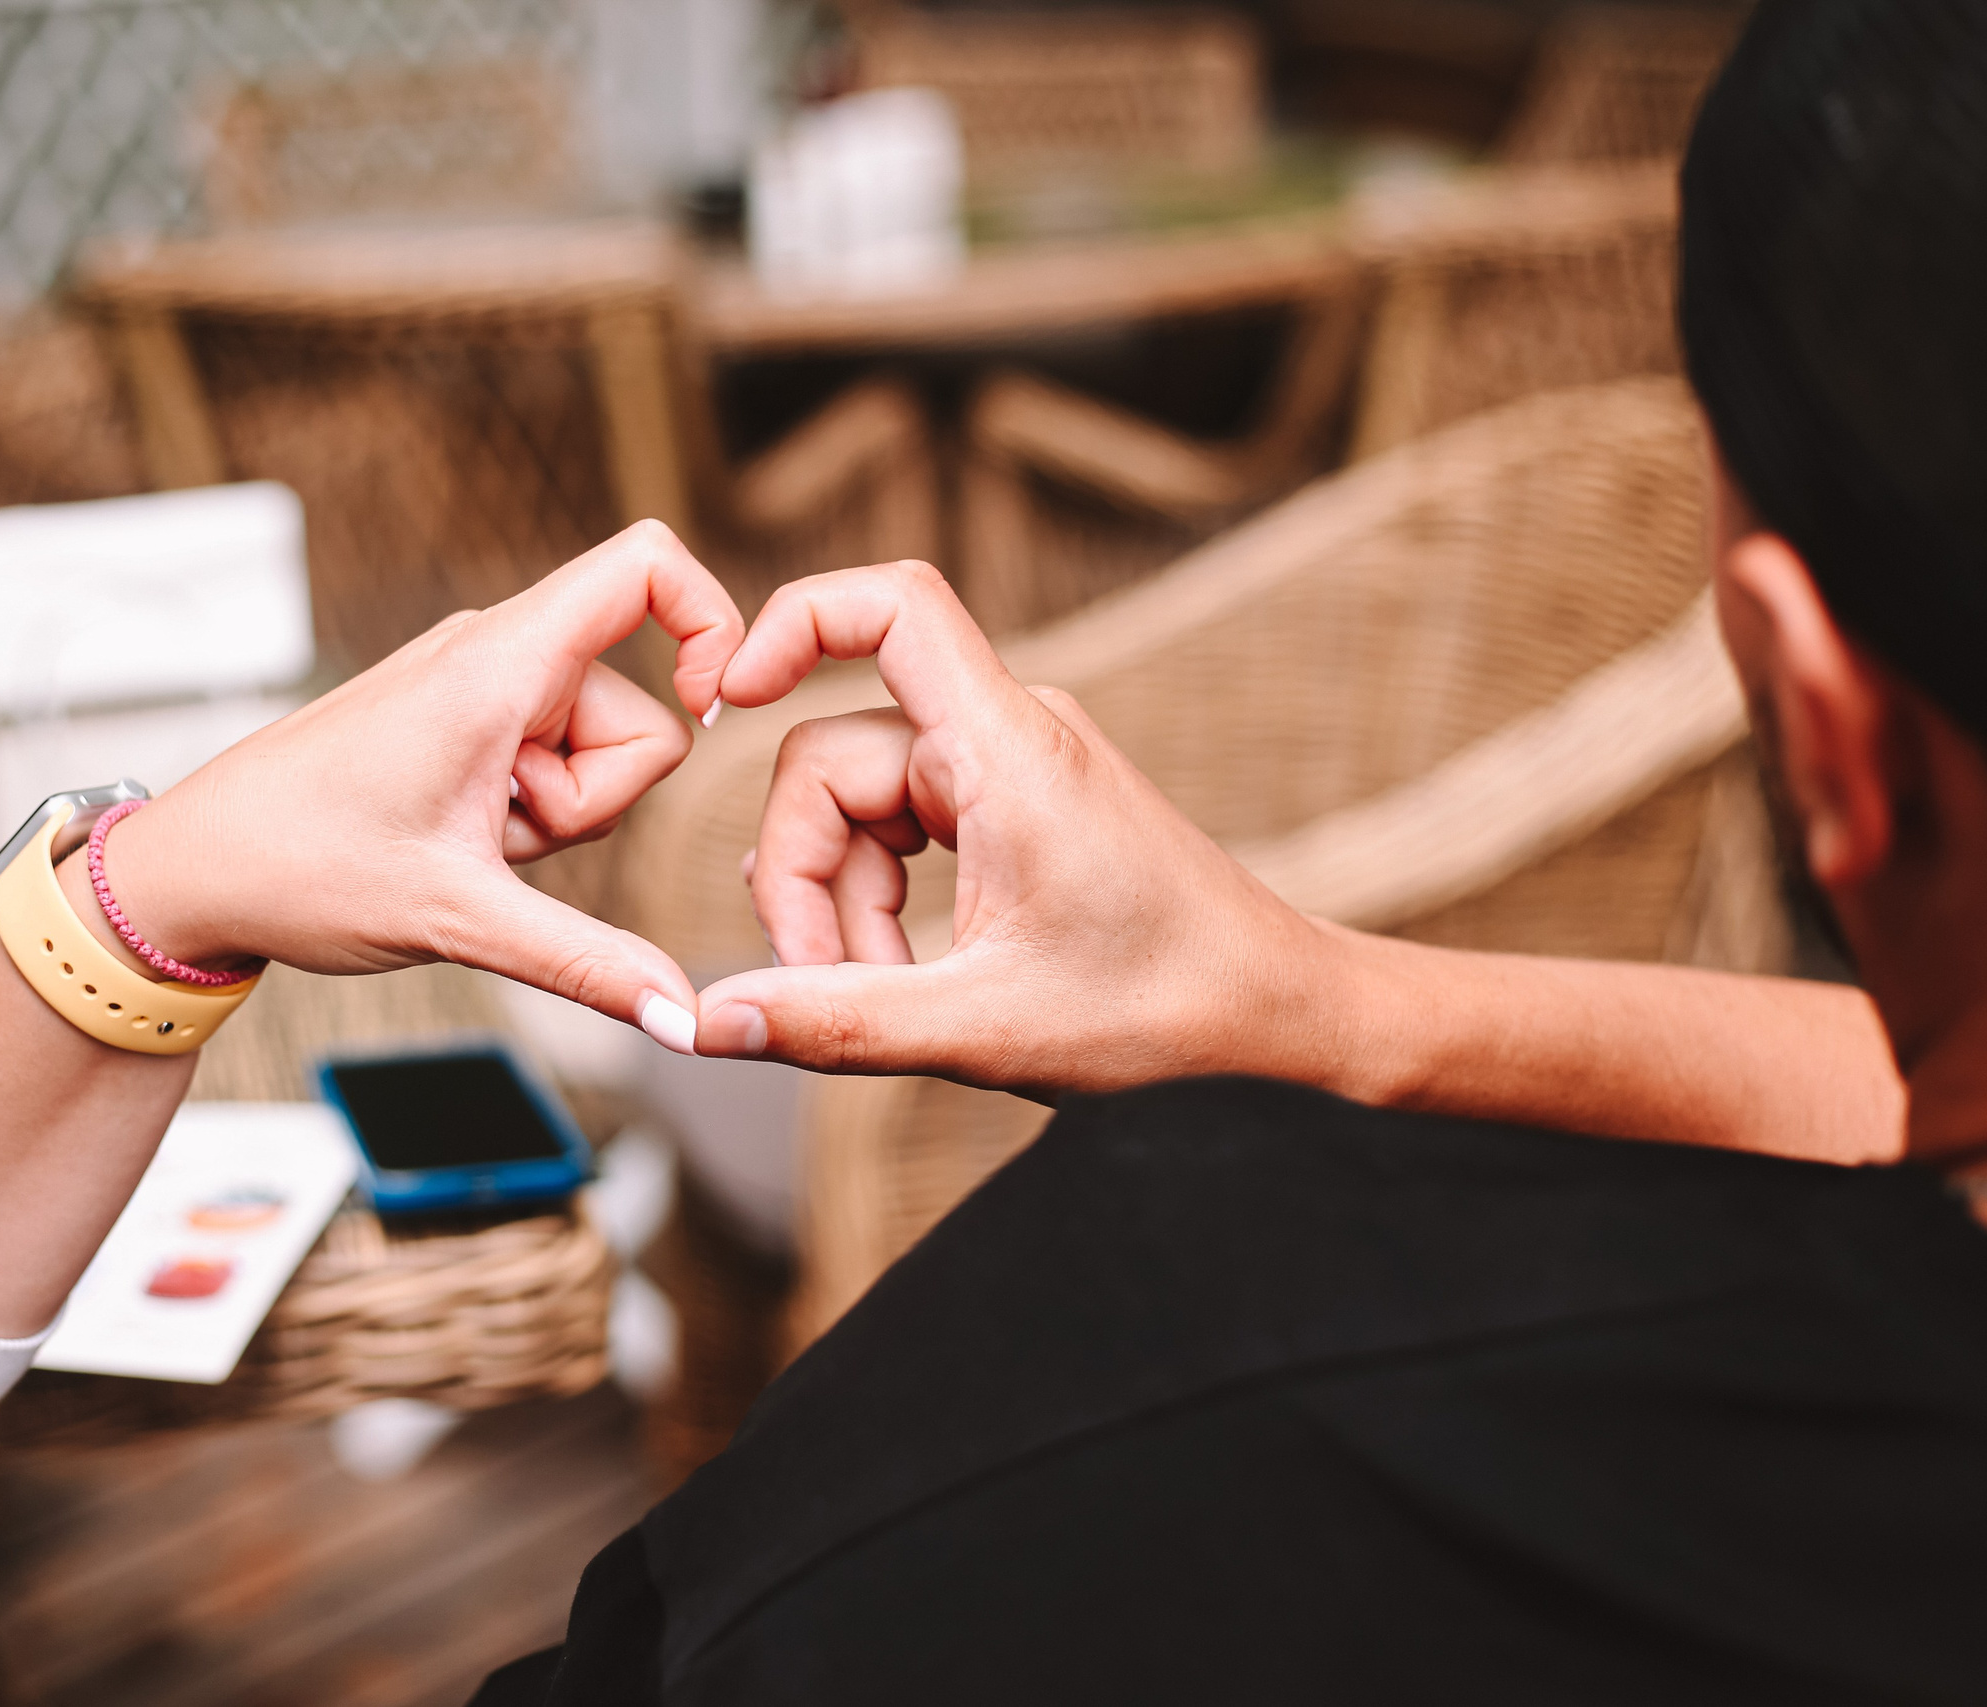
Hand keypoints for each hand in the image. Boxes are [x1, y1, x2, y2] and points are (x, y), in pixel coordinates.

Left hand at [89, 520, 738, 1044]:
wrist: (194, 871)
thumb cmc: (299, 867)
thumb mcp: (460, 922)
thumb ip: (588, 964)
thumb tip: (682, 1012)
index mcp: (496, 664)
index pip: (645, 565)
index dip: (711, 619)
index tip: (715, 707)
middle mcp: (492, 655)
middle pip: (637, 711)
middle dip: (594, 800)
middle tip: (500, 841)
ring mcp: (477, 688)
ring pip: (594, 750)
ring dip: (554, 817)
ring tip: (466, 846)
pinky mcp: (462, 722)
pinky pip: (547, 763)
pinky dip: (522, 815)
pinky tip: (456, 844)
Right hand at [691, 561, 1341, 1093]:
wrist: (1274, 1015)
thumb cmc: (1168, 1008)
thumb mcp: (984, 1029)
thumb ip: (835, 1022)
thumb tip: (712, 1023)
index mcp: (1010, 753)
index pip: (893, 607)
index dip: (792, 623)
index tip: (726, 698)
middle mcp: (1007, 738)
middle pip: (827, 756)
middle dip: (803, 877)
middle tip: (824, 987)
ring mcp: (1007, 771)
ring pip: (854, 805)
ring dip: (841, 905)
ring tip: (886, 995)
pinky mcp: (1009, 810)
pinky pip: (895, 829)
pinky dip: (877, 902)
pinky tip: (902, 972)